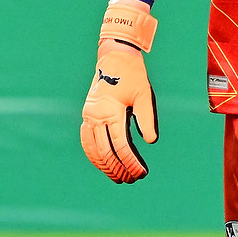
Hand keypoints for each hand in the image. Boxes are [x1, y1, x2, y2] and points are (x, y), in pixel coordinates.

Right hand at [80, 0, 159, 182]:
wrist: (115, 57)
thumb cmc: (133, 76)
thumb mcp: (144, 96)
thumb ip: (146, 119)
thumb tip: (151, 142)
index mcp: (110, 111)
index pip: (120, 145)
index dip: (130, 162)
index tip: (141, 173)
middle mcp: (96, 115)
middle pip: (106, 151)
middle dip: (119, 168)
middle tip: (131, 179)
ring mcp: (88, 115)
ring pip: (93, 149)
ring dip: (105, 165)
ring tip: (118, 177)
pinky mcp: (86, 114)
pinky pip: (86, 140)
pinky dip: (93, 154)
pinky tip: (102, 163)